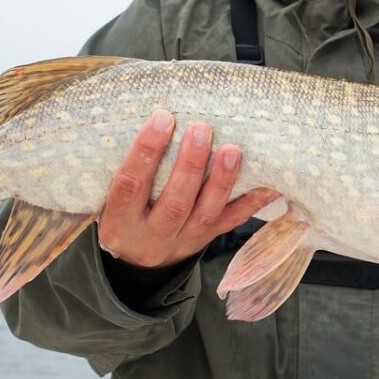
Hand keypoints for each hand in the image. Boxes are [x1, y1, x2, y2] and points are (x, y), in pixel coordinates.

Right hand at [96, 110, 278, 268]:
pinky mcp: (206, 239)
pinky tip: (268, 183)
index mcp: (120, 222)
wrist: (137, 261)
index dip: (146, 151)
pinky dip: (252, 201)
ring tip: (233, 150)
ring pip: (206, 213)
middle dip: (191, 164)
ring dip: (222, 180)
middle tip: (202, 129)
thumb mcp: (110, 199)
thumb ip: (127, 168)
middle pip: (175, 202)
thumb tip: (154, 117)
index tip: (163, 118)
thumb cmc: (124, 214)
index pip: (130, 186)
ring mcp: (182, 241)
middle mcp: (151, 236)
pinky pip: (232, 222)